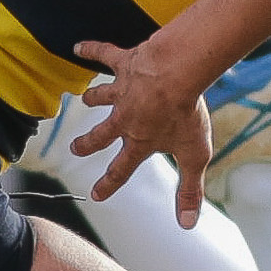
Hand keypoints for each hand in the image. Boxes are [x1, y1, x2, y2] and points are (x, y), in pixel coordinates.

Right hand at [71, 36, 214, 227]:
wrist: (176, 73)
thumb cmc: (186, 113)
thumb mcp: (193, 156)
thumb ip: (190, 190)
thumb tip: (188, 225)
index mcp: (139, 141)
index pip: (121, 169)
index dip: (109, 184)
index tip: (96, 194)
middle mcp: (124, 118)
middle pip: (101, 134)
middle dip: (87, 143)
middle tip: (76, 148)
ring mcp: (121, 90)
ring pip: (101, 95)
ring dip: (92, 97)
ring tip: (85, 99)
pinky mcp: (124, 63)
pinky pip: (103, 54)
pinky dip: (90, 50)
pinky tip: (78, 46)